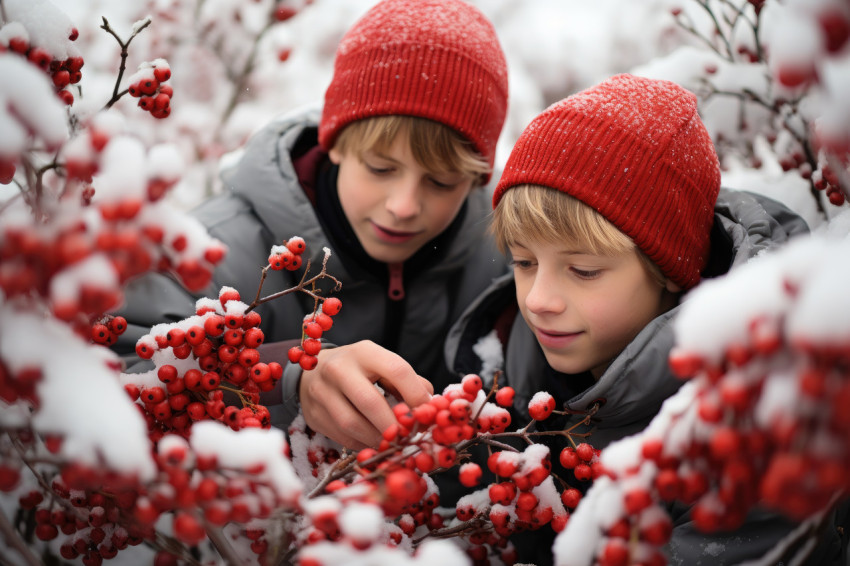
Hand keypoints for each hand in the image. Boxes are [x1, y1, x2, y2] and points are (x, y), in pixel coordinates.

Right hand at [299, 340, 433, 449]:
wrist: (313, 373)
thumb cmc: (359, 371)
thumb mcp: (381, 365)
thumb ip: (407, 382)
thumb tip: (430, 406)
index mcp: (364, 352)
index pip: (396, 369)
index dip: (415, 394)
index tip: (426, 414)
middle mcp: (339, 369)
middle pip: (370, 402)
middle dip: (393, 425)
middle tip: (408, 438)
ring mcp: (321, 392)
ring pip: (351, 424)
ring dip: (377, 439)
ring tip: (391, 443)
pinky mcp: (313, 415)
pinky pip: (341, 437)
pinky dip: (362, 445)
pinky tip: (372, 444)